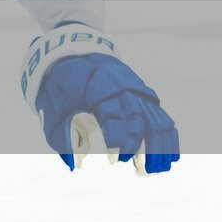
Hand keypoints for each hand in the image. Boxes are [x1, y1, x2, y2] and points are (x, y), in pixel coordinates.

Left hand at [24, 28, 178, 172]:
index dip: (118, 136)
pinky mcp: (144, 96)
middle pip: (139, 117)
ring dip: (160, 146)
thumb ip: (61, 134)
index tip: (115, 156)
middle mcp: (123, 88)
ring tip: (156, 170)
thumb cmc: (60, 82)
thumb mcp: (51, 104)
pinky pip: (161, 118)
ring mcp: (136, 91)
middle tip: (124, 162)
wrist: (73, 52)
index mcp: (99, 87)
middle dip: (135, 143)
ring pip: (157, 120)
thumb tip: (73, 166)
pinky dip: (167, 138)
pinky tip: (170, 158)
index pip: (115, 114)